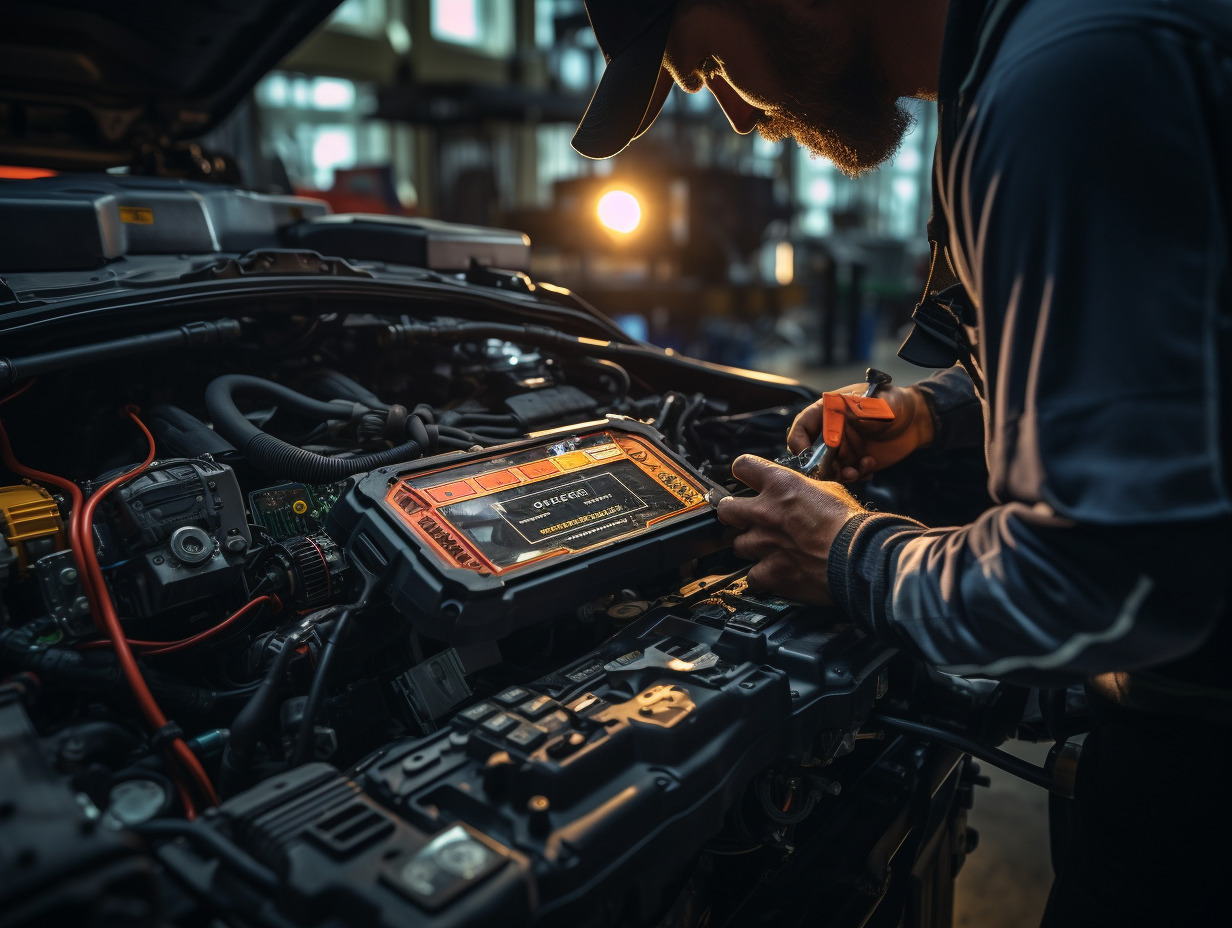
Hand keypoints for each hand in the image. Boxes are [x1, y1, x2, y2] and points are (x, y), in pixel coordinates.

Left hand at [716, 455, 866, 605]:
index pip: (742, 466)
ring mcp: (764, 544)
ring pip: (739, 546)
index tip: (747, 481)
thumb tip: (797, 491)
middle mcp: (765, 512)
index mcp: (781, 485)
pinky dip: (763, 577)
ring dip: (753, 548)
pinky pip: (752, 577)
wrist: (859, 557)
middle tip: (747, 520)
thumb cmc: (851, 524)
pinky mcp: (770, 573)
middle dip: (734, 514)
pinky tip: (776, 574)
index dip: (744, 473)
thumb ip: (803, 489)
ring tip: (771, 551)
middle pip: (726, 509)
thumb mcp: (829, 490)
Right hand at [787, 383, 934, 482]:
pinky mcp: (853, 463)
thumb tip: (849, 418)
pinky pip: (845, 477)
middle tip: (841, 472)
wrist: (917, 422)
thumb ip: (865, 411)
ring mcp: (841, 449)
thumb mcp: (881, 403)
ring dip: (840, 475)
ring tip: (860, 471)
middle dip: (822, 468)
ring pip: (827, 470)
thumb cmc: (895, 404)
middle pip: (810, 456)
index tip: (810, 459)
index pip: (801, 429)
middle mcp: (830, 432)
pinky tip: (870, 468)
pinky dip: (855, 477)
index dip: (800, 445)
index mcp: (828, 412)